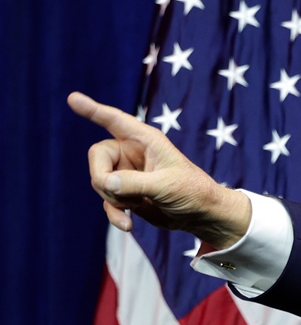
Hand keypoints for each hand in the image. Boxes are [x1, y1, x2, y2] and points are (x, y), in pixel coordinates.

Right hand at [67, 92, 250, 248]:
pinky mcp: (127, 193)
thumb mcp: (166, 186)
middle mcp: (132, 153)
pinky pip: (108, 201)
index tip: (73, 98)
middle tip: (118, 193)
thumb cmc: (193, 192)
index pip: (114, 120)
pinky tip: (127, 225)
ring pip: (100, 181)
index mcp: (145, 140)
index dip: (93, 110)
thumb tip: (105, 182)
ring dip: (114, 199)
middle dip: (102, 178)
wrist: (203, 216)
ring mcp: (127, 173)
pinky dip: (114, 213)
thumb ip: (135, 183)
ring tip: (139, 205)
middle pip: (97, 157)